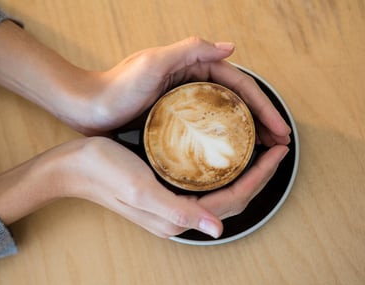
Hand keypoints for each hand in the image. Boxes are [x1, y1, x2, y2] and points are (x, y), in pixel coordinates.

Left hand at [0, 24, 289, 144]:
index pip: (239, 85)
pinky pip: (205, 131)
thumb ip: (189, 50)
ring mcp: (182, 103)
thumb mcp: (152, 63)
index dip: (262, 106)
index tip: (279, 128)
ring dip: (245, 133)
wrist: (85, 107)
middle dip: (261, 121)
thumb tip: (230, 47)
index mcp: (192, 67)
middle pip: (236, 102)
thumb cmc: (114, 86)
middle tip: (279, 144)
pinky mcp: (171, 121)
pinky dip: (221, 141)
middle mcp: (190, 83)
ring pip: (223, 117)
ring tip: (262, 153)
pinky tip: (228, 157)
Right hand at [0, 137, 287, 238]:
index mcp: (175, 217)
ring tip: (261, 150)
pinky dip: (224, 171)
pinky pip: (205, 184)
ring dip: (245, 172)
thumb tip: (217, 229)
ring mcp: (171, 203)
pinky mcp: (164, 190)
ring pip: (221, 191)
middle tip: (277, 148)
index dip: (259, 177)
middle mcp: (177, 214)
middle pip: (232, 198)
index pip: (231, 200)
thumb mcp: (141, 188)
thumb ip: (179, 211)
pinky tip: (227, 154)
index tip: (276, 151)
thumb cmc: (103, 171)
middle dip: (259, 175)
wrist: (73, 166)